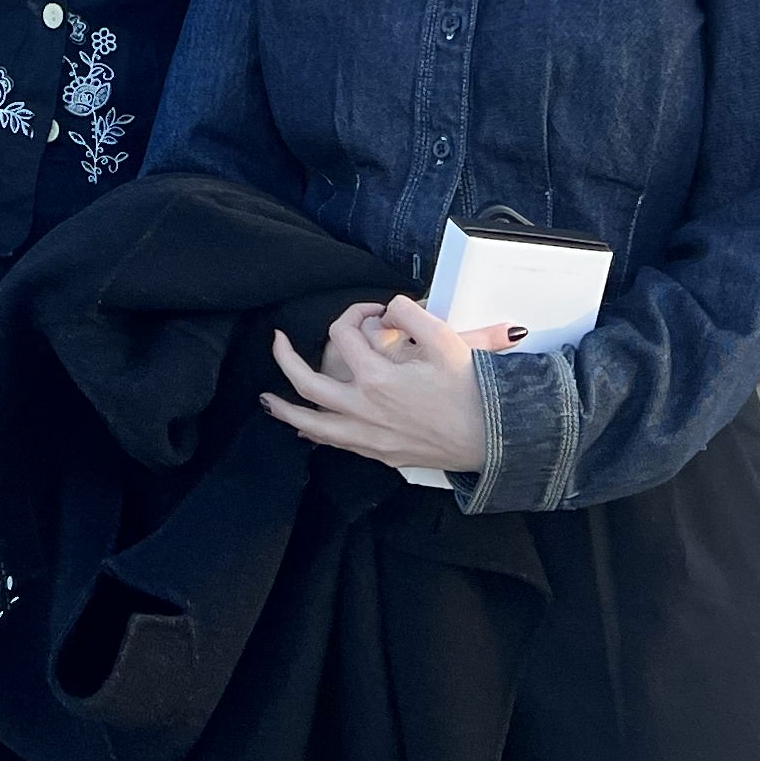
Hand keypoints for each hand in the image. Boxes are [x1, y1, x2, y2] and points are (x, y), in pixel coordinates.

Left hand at [261, 295, 494, 473]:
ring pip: (313, 423)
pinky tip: (304, 427)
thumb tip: (389, 308)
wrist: (494, 437)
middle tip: (276, 340)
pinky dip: (314, 432)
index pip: (346, 335)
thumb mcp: (446, 339)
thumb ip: (411, 313)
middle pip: (308, 383)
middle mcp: (365, 409)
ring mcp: (369, 435)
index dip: (356, 313)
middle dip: (286, 359)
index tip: (374, 310)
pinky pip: (335, 443)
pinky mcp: (379, 453)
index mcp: (378, 378)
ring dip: (286, 408)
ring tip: (266, 399)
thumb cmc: (472, 390)